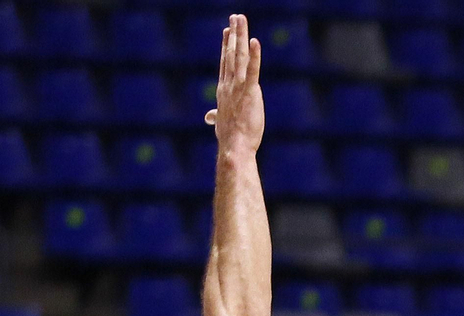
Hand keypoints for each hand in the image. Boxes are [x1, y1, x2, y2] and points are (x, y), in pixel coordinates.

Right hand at [206, 13, 262, 151]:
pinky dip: (254, 56)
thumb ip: (215, 116)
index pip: (224, 63)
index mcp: (223, 91)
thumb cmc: (229, 139)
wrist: (234, 149)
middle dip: (233, 34)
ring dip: (240, 35)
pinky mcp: (250, 93)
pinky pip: (252, 71)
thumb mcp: (221, 124)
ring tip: (241, 19)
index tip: (227, 31)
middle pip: (230, 54)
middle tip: (235, 17)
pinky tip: (255, 41)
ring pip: (239, 56)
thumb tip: (208, 117)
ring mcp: (238, 88)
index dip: (226, 45)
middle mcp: (229, 85)